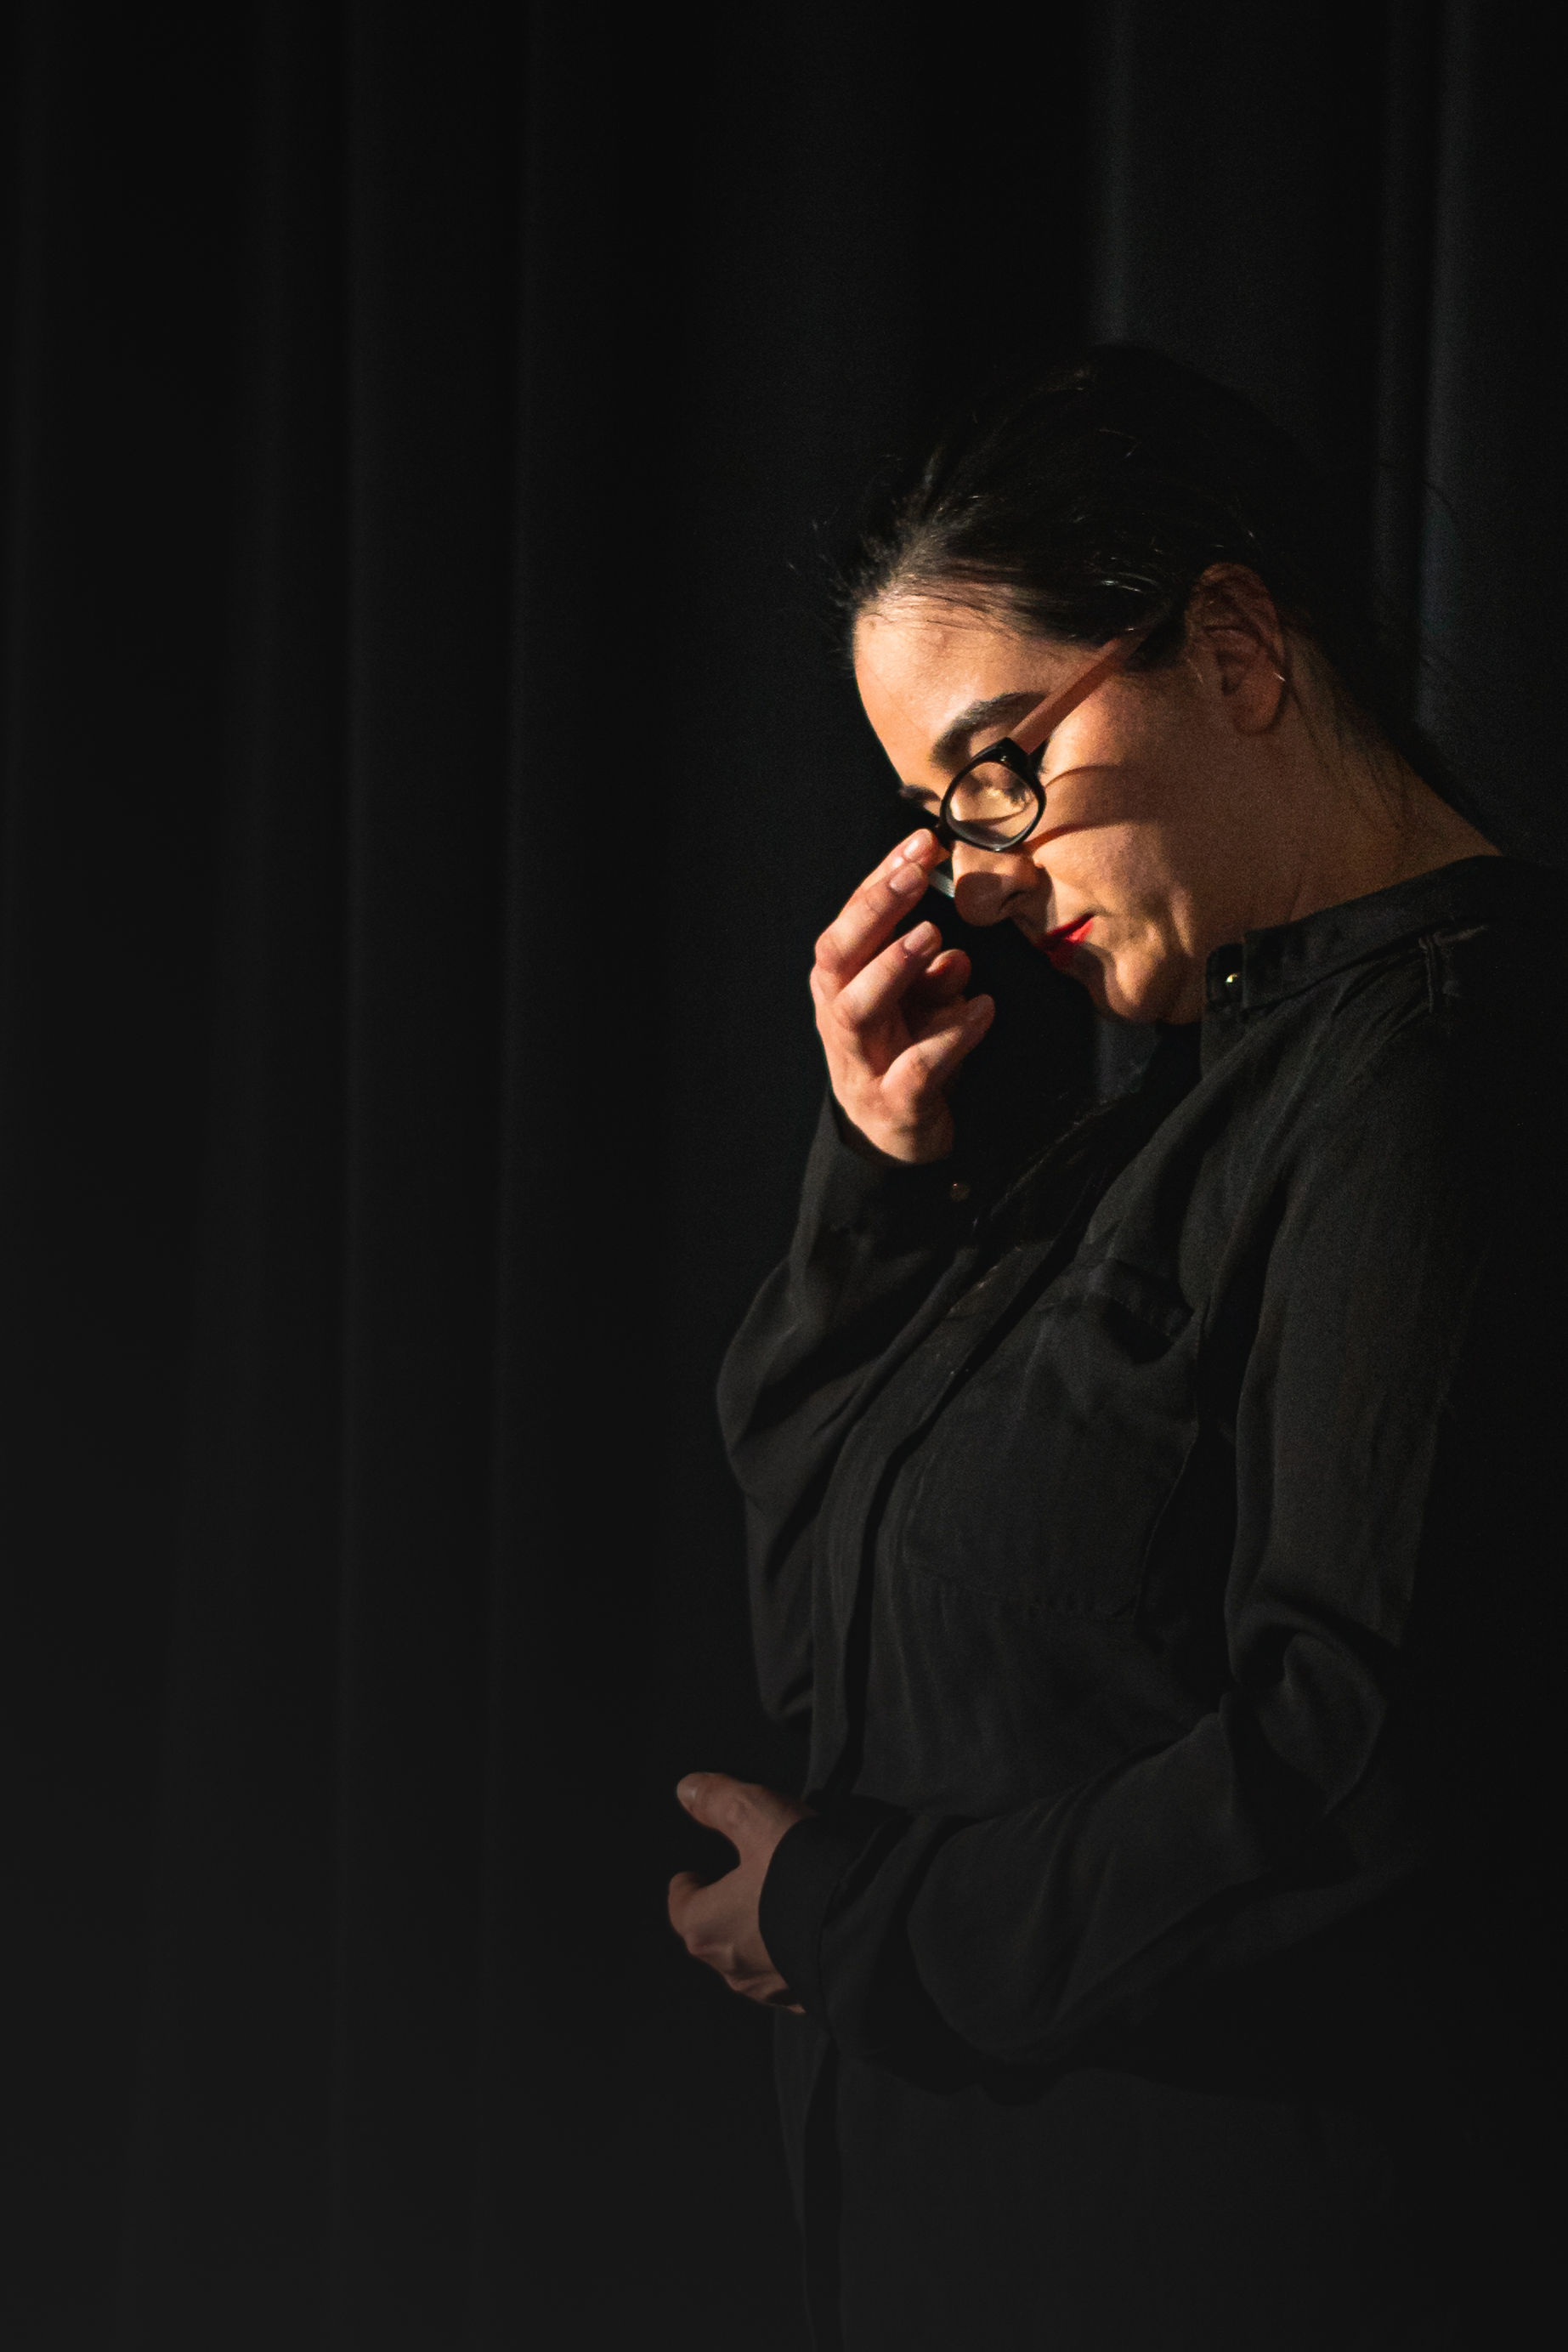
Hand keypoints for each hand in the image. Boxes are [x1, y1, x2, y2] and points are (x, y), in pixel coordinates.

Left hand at [667, 1772, 811, 2010]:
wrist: (866, 1926)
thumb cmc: (800, 1871)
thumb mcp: (756, 1815)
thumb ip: (718, 1799)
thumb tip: (686, 1787)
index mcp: (707, 1927)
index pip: (682, 1908)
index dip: (687, 1888)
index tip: (693, 1877)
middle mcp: (732, 1968)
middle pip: (714, 1938)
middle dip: (723, 1913)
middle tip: (738, 1888)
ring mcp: (771, 1989)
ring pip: (752, 1962)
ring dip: (759, 1939)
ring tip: (777, 1912)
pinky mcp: (807, 1999)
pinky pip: (791, 1978)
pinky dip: (794, 1960)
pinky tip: (810, 1940)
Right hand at [811, 828, 993, 1163]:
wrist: (893, 1140)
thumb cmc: (902, 1056)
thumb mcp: (916, 1005)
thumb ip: (927, 973)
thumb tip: (952, 950)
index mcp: (840, 987)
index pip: (850, 922)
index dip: (881, 881)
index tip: (921, 843)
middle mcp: (839, 1020)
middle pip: (837, 957)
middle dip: (875, 910)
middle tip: (918, 874)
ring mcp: (861, 1064)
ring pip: (857, 1010)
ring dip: (893, 967)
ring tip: (934, 935)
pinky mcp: (894, 1105)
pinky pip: (915, 1069)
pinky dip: (949, 1036)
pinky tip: (982, 1008)